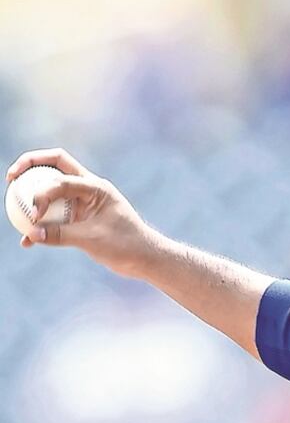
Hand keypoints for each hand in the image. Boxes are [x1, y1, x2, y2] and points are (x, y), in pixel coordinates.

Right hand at [7, 149, 152, 277]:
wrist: (144, 257)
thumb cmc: (125, 244)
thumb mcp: (92, 239)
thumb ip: (61, 235)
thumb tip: (31, 234)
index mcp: (96, 187)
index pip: (61, 177)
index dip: (41, 192)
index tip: (34, 215)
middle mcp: (89, 189)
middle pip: (56, 165)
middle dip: (31, 165)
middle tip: (10, 178)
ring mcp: (84, 202)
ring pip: (52, 190)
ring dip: (33, 196)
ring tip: (13, 207)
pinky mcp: (81, 218)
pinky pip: (56, 215)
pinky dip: (42, 224)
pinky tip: (28, 241)